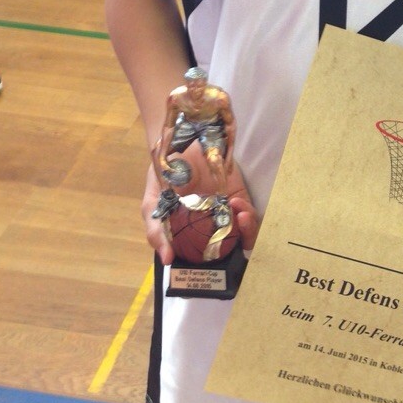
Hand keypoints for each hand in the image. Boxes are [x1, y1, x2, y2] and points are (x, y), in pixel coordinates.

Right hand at [141, 159, 258, 264]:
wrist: (181, 139)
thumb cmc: (164, 174)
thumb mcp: (152, 205)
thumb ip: (156, 232)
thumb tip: (167, 261)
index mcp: (189, 234)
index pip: (204, 258)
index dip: (212, 263)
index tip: (212, 255)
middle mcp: (210, 227)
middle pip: (231, 250)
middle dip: (238, 247)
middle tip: (235, 230)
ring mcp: (226, 214)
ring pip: (245, 236)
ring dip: (248, 230)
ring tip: (239, 213)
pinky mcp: (240, 198)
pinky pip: (250, 214)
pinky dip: (248, 213)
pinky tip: (236, 202)